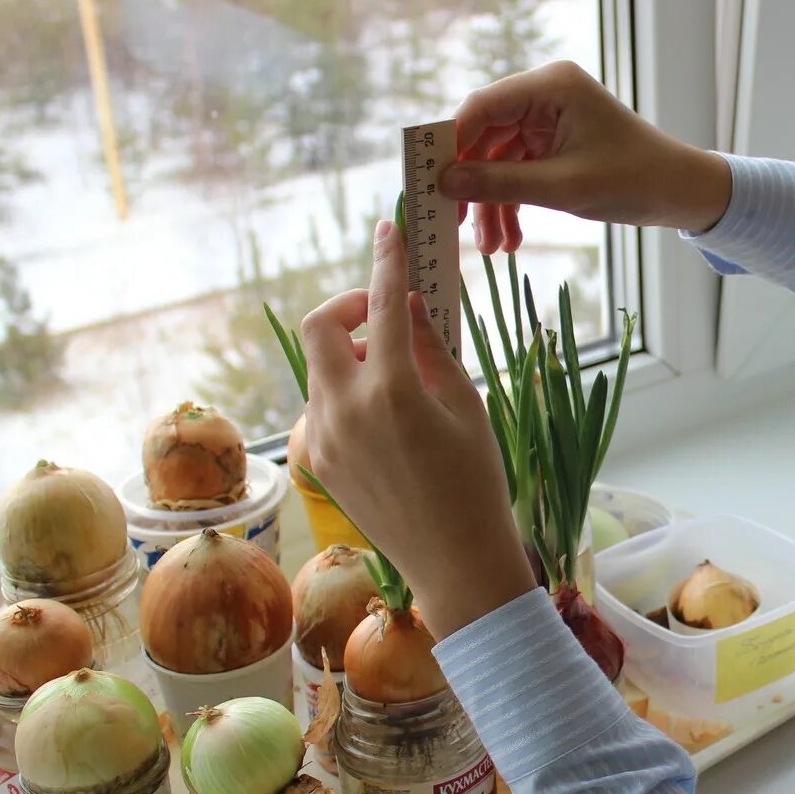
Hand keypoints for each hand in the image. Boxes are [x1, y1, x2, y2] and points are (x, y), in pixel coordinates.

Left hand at [300, 219, 535, 640]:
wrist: (454, 562)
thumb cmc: (476, 482)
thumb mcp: (467, 405)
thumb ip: (431, 347)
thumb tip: (408, 303)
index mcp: (392, 392)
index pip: (381, 305)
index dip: (387, 260)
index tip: (390, 231)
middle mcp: (345, 410)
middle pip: (318, 326)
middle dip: (348, 307)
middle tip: (382, 316)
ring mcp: (323, 437)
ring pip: (319, 367)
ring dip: (350, 354)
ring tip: (398, 378)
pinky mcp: (318, 459)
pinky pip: (321, 404)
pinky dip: (347, 392)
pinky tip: (386, 419)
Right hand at [444, 60, 732, 253]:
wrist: (680, 192)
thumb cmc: (634, 180)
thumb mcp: (563, 187)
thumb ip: (500, 183)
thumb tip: (444, 183)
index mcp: (550, 87)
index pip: (481, 108)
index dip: (451, 144)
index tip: (430, 183)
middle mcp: (545, 95)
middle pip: (485, 136)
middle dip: (474, 185)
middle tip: (455, 225)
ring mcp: (548, 120)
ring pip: (499, 160)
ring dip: (493, 204)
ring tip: (493, 249)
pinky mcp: (553, 144)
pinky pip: (518, 171)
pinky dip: (512, 203)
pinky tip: (510, 240)